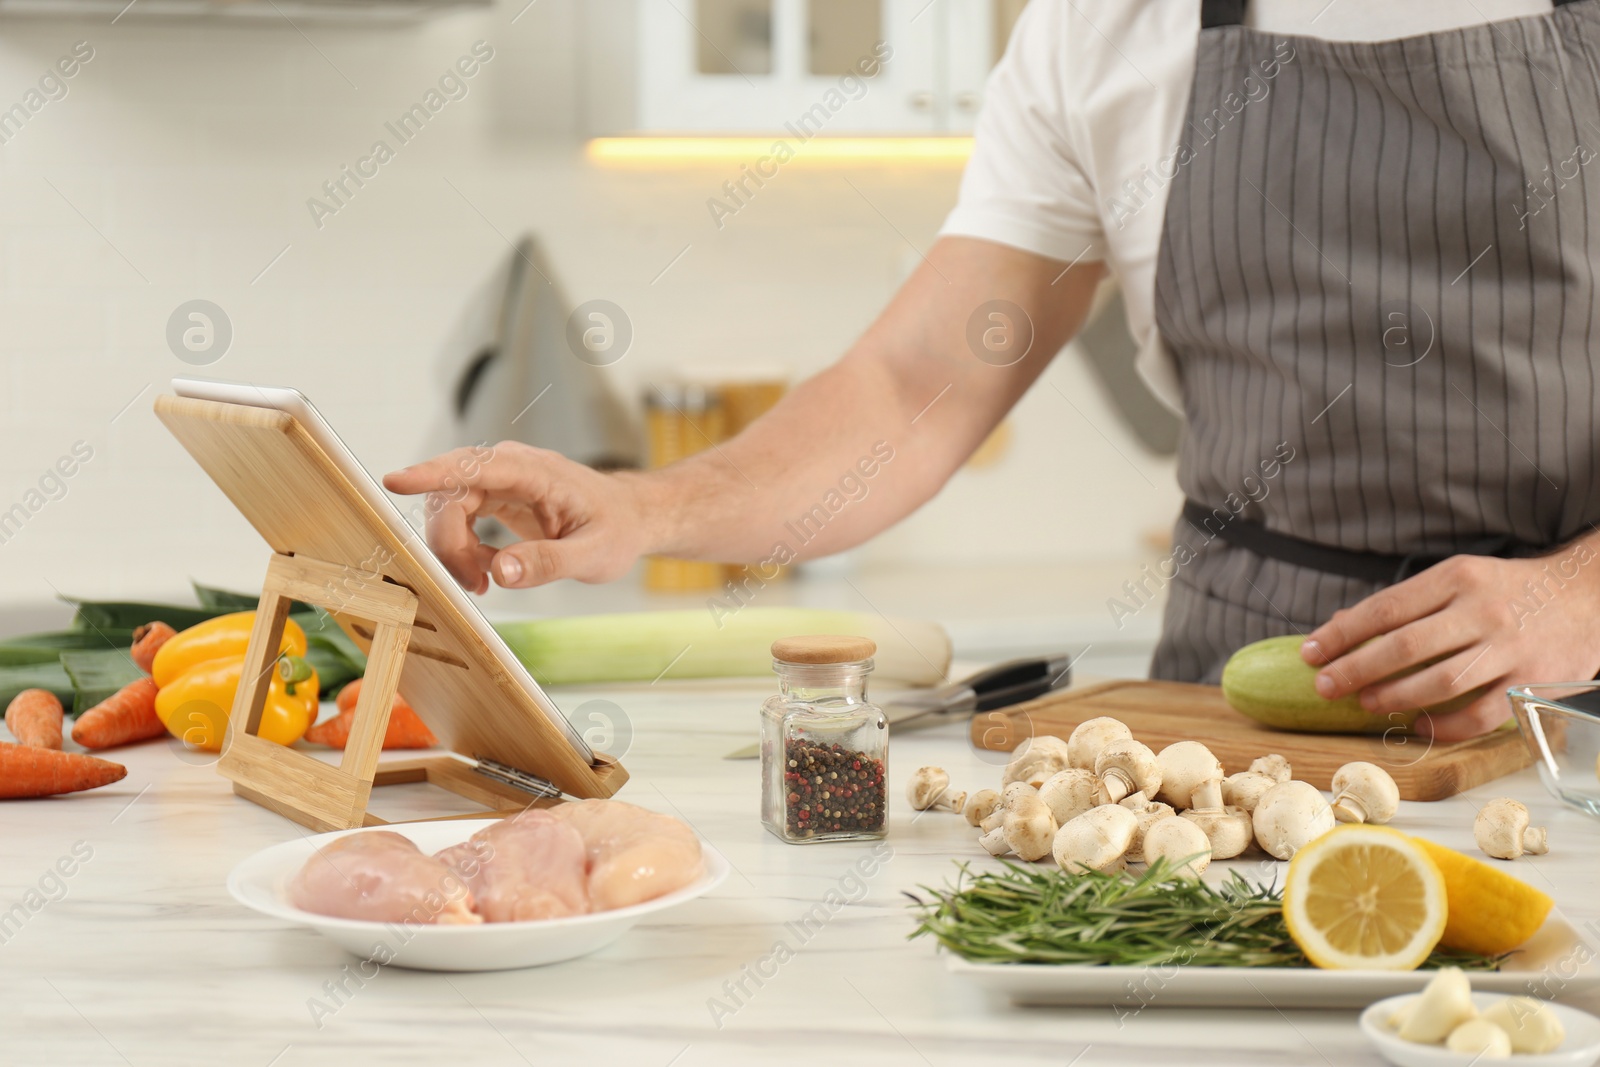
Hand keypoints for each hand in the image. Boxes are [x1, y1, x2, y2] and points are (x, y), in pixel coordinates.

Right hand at [383, 442, 651, 592]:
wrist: (629, 516)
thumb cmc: (616, 529)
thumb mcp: (593, 554)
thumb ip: (548, 562)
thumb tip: (500, 573)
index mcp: (536, 472)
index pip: (475, 467)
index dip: (432, 474)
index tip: (396, 481)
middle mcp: (512, 467)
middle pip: (451, 493)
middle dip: (448, 541)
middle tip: (473, 585)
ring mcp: (501, 478)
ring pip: (449, 506)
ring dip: (454, 548)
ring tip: (482, 582)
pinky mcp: (495, 494)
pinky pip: (459, 515)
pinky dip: (464, 548)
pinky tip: (488, 568)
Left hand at [1300, 544, 1599, 740]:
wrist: (1588, 596)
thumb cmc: (1508, 590)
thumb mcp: (1459, 578)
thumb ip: (1406, 604)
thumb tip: (1339, 628)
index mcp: (1458, 578)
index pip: (1385, 608)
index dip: (1342, 634)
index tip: (1310, 652)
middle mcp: (1483, 611)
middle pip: (1405, 646)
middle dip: (1356, 669)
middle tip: (1325, 686)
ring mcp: (1509, 649)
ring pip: (1439, 682)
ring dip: (1393, 697)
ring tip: (1364, 703)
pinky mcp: (1531, 684)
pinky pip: (1480, 715)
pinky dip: (1443, 727)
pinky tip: (1417, 726)